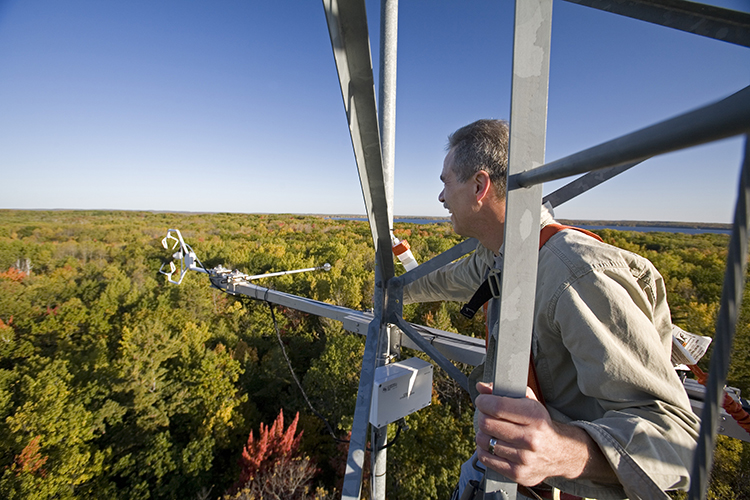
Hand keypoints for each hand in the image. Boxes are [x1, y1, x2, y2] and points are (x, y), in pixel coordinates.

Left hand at [474, 382, 614, 485]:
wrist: (560, 453)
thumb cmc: (540, 425)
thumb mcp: (529, 402)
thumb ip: (505, 391)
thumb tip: (481, 387)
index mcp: (534, 416)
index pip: (496, 407)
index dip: (483, 402)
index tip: (482, 401)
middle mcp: (530, 438)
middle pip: (487, 424)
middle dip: (482, 417)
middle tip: (487, 416)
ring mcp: (524, 458)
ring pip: (484, 441)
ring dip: (483, 434)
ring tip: (493, 432)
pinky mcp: (518, 473)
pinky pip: (486, 458)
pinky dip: (484, 450)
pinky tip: (493, 445)